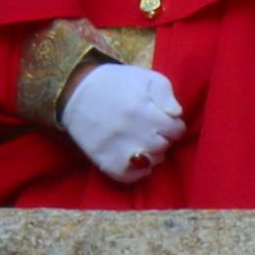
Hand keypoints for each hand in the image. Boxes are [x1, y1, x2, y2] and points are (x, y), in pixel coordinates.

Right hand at [59, 60, 183, 184]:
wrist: (77, 91)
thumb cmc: (117, 82)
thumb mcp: (146, 77)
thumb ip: (166, 93)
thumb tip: (176, 114)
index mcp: (143, 108)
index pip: (176, 130)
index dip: (174, 125)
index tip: (164, 121)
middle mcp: (131, 130)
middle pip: (165, 145)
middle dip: (164, 138)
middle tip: (152, 130)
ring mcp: (117, 148)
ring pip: (151, 162)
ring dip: (153, 154)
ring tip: (144, 142)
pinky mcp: (104, 161)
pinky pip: (130, 177)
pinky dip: (137, 171)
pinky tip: (136, 158)